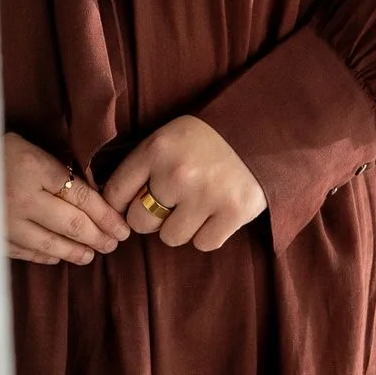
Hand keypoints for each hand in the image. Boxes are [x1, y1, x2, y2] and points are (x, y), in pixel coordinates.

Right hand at [3, 132, 131, 264]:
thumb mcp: (29, 147)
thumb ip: (57, 169)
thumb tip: (93, 195)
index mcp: (34, 167)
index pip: (81, 196)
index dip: (106, 215)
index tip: (122, 228)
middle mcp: (21, 197)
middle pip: (71, 224)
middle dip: (98, 237)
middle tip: (113, 244)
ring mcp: (5, 220)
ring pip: (49, 244)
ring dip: (75, 252)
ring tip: (91, 254)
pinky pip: (24, 252)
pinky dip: (44, 257)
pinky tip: (57, 257)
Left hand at [104, 115, 267, 252]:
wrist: (264, 130)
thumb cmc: (208, 139)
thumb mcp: (169, 137)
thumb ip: (142, 165)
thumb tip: (111, 205)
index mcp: (156, 149)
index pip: (116, 192)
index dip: (120, 204)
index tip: (129, 205)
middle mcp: (177, 173)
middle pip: (140, 222)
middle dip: (153, 216)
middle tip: (172, 203)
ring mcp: (206, 195)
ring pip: (171, 237)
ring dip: (181, 227)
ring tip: (197, 205)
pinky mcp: (234, 212)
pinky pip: (203, 244)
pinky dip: (209, 233)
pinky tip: (217, 212)